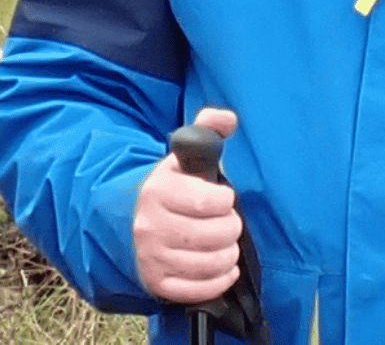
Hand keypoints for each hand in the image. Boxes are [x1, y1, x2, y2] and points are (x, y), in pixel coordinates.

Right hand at [133, 108, 242, 303]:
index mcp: (160, 190)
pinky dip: (218, 281)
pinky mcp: (156, 283)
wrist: (129, 218)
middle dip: (230, 228)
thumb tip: (229, 119)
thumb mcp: (183, 154)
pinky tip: (226, 269)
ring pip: (206, 264)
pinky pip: (195, 290)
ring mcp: (152, 257)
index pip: (208, 202)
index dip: (225, 200)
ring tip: (228, 244)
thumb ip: (208, 128)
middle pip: (211, 235)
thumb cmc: (171, 185)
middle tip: (230, 222)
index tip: (224, 197)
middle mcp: (151, 226)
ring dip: (227, 255)